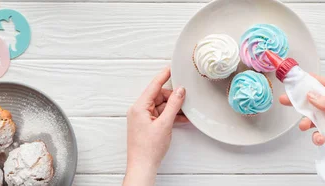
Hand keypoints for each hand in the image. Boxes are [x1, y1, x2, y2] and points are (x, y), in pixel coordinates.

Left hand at [123, 66, 187, 185]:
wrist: (143, 166)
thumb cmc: (149, 148)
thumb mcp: (165, 124)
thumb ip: (174, 105)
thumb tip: (180, 91)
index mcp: (139, 107)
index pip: (154, 86)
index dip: (164, 76)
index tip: (172, 68)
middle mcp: (139, 110)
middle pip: (159, 96)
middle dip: (173, 98)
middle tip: (186, 100)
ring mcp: (143, 118)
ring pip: (161, 106)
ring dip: (174, 108)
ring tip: (186, 112)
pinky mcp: (147, 125)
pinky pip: (161, 115)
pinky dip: (170, 116)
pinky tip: (182, 119)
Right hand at [279, 74, 324, 185]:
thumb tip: (311, 93)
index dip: (315, 81)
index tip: (300, 79)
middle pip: (317, 102)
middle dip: (302, 102)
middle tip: (286, 100)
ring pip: (315, 119)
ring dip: (307, 121)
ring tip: (303, 126)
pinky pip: (318, 134)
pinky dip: (316, 136)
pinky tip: (320, 140)